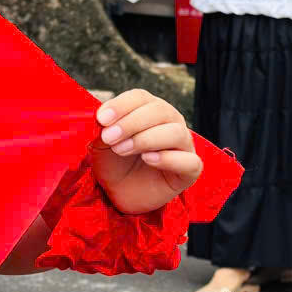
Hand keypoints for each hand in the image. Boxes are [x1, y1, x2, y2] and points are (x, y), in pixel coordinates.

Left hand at [89, 89, 200, 214]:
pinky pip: (190, 161)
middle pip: (159, 110)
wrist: (119, 195)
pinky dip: (168, 159)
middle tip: (109, 138)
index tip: (102, 119)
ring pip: (175, 132)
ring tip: (122, 150)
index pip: (140, 97)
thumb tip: (101, 116)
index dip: (121, 105)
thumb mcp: (101, 143)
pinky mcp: (190, 170)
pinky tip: (148, 159)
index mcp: (149, 109)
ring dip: (146, 139)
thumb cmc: (113, 163)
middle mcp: (170, 122)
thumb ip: (103, 128)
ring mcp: (183, 145)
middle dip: (131, 123)